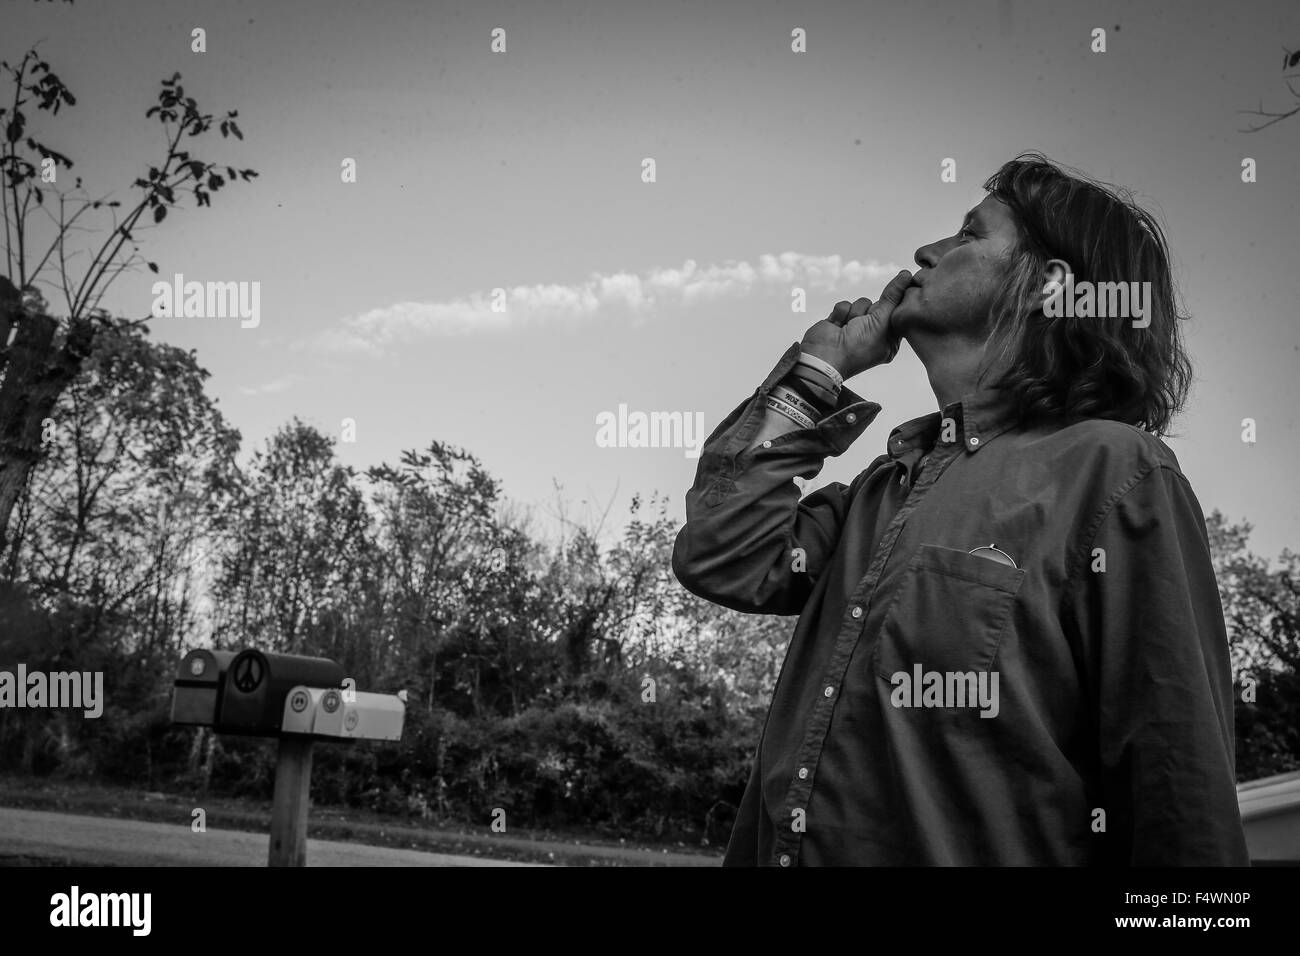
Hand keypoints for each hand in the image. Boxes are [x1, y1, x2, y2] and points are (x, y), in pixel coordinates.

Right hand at [798, 269, 913, 379]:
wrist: (824, 357)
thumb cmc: (857, 346)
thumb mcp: (881, 321)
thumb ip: (892, 297)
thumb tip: (906, 275)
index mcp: (889, 340)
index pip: (897, 314)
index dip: (895, 305)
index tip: (893, 298)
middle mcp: (873, 334)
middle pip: (879, 305)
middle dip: (871, 311)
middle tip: (865, 323)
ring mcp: (855, 327)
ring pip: (862, 303)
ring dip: (855, 312)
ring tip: (849, 327)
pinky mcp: (840, 321)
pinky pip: (845, 305)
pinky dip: (841, 312)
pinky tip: (837, 326)